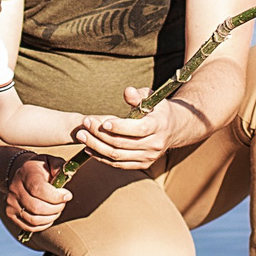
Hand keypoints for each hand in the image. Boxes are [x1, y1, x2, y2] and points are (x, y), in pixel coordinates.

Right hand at [2, 153, 71, 235]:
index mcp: (26, 173)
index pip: (38, 189)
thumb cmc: (41, 169)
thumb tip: (67, 174)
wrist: (23, 173)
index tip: (67, 195)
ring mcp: (11, 203)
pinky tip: (49, 217)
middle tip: (63, 203)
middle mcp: (15, 188)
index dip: (56, 196)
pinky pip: (29, 227)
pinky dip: (43, 225)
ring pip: (34, 220)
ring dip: (51, 217)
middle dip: (56, 208)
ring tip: (57, 209)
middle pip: (37, 207)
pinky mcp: (10, 214)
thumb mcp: (51, 161)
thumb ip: (59, 166)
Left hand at [70, 85, 196, 170]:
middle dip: (100, 134)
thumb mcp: (152, 98)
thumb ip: (138, 95)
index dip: (119, 127)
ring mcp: (148, 157)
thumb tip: (127, 91)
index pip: (138, 130)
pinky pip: (118, 164)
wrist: (174, 129)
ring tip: (81, 135)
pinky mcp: (142, 164)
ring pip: (117, 156)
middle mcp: (154, 144)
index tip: (103, 121)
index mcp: (159, 126)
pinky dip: (101, 157)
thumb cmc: (158, 110)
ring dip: (96, 146)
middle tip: (85, 124)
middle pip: (122, 144)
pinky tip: (89, 147)